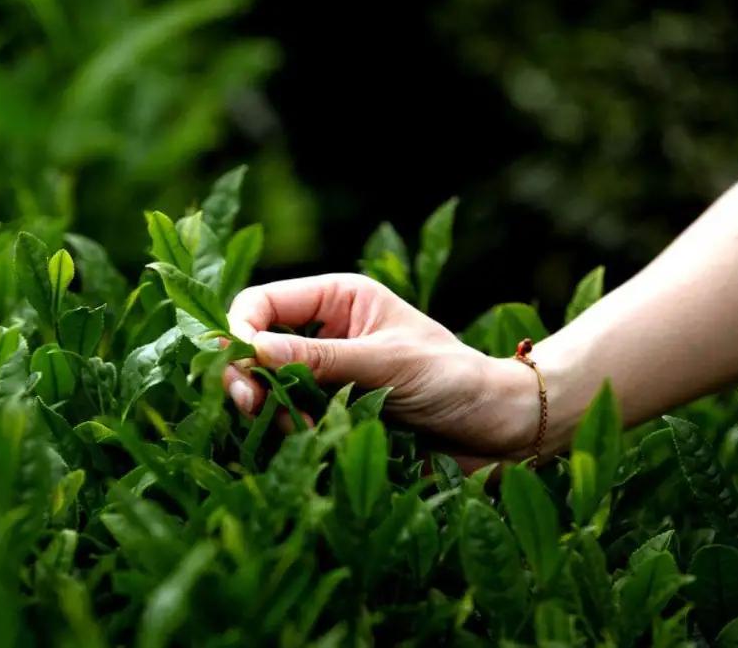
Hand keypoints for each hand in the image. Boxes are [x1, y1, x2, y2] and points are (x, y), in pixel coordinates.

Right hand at [222, 274, 540, 463]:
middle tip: (249, 406)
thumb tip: (252, 351)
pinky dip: (293, 431)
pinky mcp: (331, 411)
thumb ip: (319, 359)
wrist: (498, 430)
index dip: (240, 330)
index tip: (239, 366)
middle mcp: (323, 333)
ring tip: (304, 427)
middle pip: (255, 346)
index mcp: (336, 300)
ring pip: (267, 387)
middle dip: (246, 375)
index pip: (262, 303)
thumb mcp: (387, 363)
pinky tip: (319, 438)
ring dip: (273, 409)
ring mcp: (325, 374)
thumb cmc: (454, 379)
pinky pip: (289, 418)